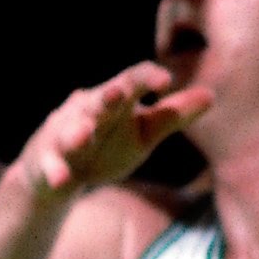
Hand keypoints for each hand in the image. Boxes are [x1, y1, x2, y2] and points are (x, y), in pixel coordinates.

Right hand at [20, 61, 212, 198]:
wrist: (60, 174)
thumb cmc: (107, 145)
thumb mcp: (143, 133)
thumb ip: (172, 116)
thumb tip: (212, 96)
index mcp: (114, 100)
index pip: (131, 81)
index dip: (146, 78)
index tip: (166, 81)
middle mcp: (87, 110)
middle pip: (99, 100)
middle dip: (107, 96)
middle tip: (119, 91)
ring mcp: (63, 134)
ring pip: (70, 130)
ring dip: (75, 131)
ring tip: (82, 134)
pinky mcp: (47, 161)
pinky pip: (51, 166)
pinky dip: (55, 171)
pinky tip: (62, 180)